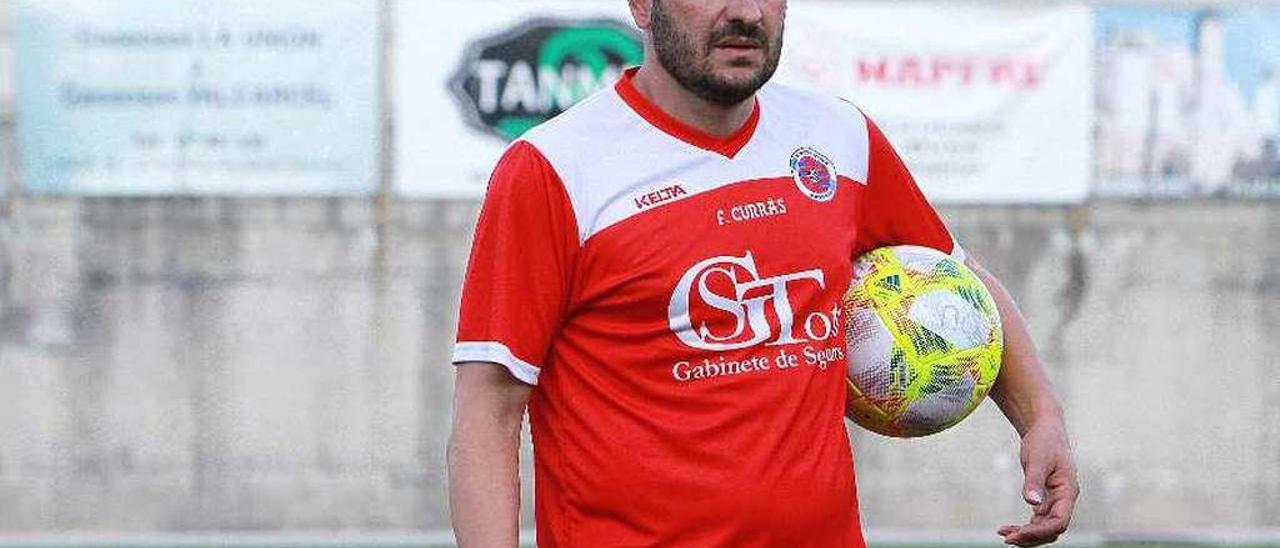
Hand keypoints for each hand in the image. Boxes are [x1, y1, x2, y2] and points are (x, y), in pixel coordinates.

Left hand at [997, 420, 1078, 546]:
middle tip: (1006, 538)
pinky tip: (1009, 528)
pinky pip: (1038, 520)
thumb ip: (1034, 481)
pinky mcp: (1047, 498)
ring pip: (1045, 527)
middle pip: (1052, 530)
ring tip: (1004, 533)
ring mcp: (1056, 500)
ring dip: (1027, 534)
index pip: (1059, 522)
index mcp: (1068, 491)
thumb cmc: (1044, 441)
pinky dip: (1026, 526)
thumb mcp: (1037, 460)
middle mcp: (1065, 499)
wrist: (1044, 428)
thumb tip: (1032, 503)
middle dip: (1031, 537)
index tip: (1018, 534)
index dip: (1039, 532)